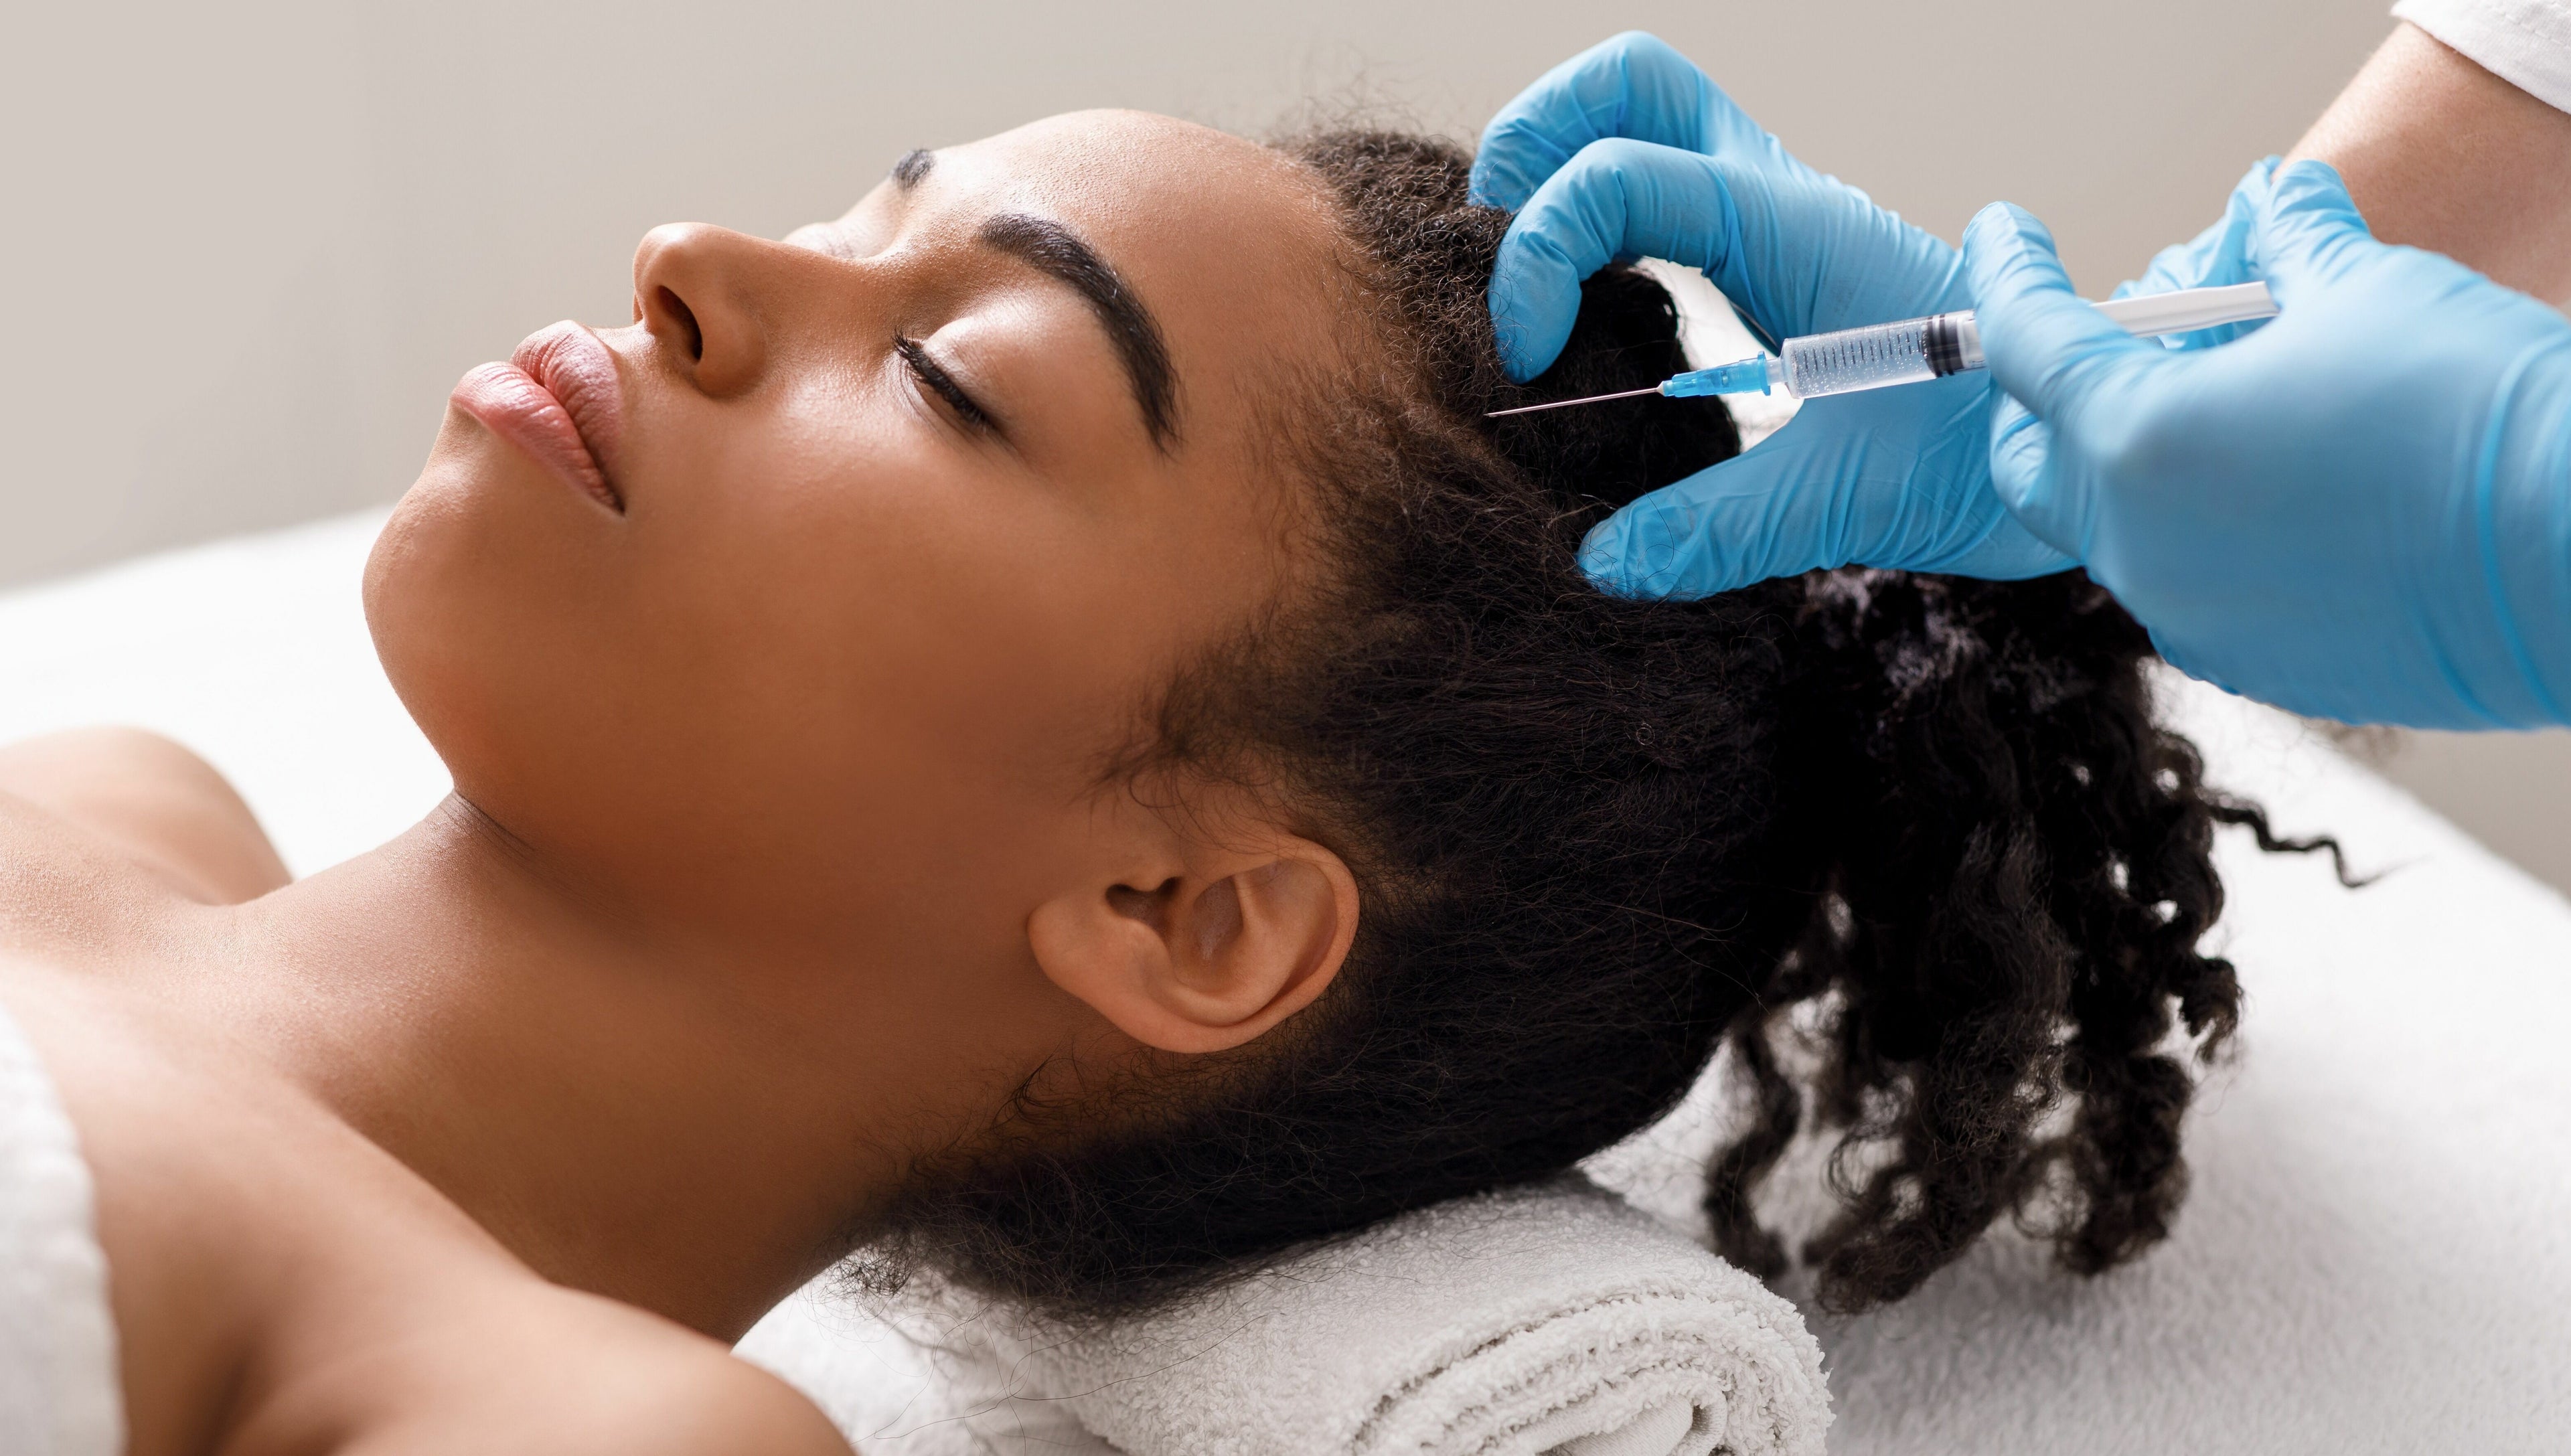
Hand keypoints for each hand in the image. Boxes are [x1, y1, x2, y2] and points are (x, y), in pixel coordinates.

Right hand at [1479, 31, 2071, 595]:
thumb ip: (1717, 529)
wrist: (2085, 439)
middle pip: (1623, 84)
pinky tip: (1588, 325)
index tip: (1531, 361)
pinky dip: (1599, 229)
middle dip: (1532, 143)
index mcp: (1789, 229)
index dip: (1539, 253)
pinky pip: (1663, 190)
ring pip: (1641, 117)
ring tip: (1529, 293)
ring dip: (1558, 175)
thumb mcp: (1848, 502)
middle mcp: (1775, 198)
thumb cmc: (1985, 451)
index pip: (1618, 177)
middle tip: (1498, 259)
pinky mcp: (1775, 257)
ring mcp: (1773, 217)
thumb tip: (1601, 562)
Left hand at [1967, 159, 2570, 728]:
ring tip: (2226, 407)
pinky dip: (2205, 529)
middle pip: (2035, 459)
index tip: (2005, 236)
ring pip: (2116, 528)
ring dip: (2139, 463)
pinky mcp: (2251, 664)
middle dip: (2051, 396)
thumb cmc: (2475, 412)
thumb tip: (2272, 202)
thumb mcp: (2368, 290)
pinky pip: (2190, 584)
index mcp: (2134, 441)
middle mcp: (2137, 545)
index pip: (2026, 342)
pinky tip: (2281, 488)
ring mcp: (2188, 615)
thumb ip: (2288, 246)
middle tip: (2109, 342)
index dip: (2010, 275)